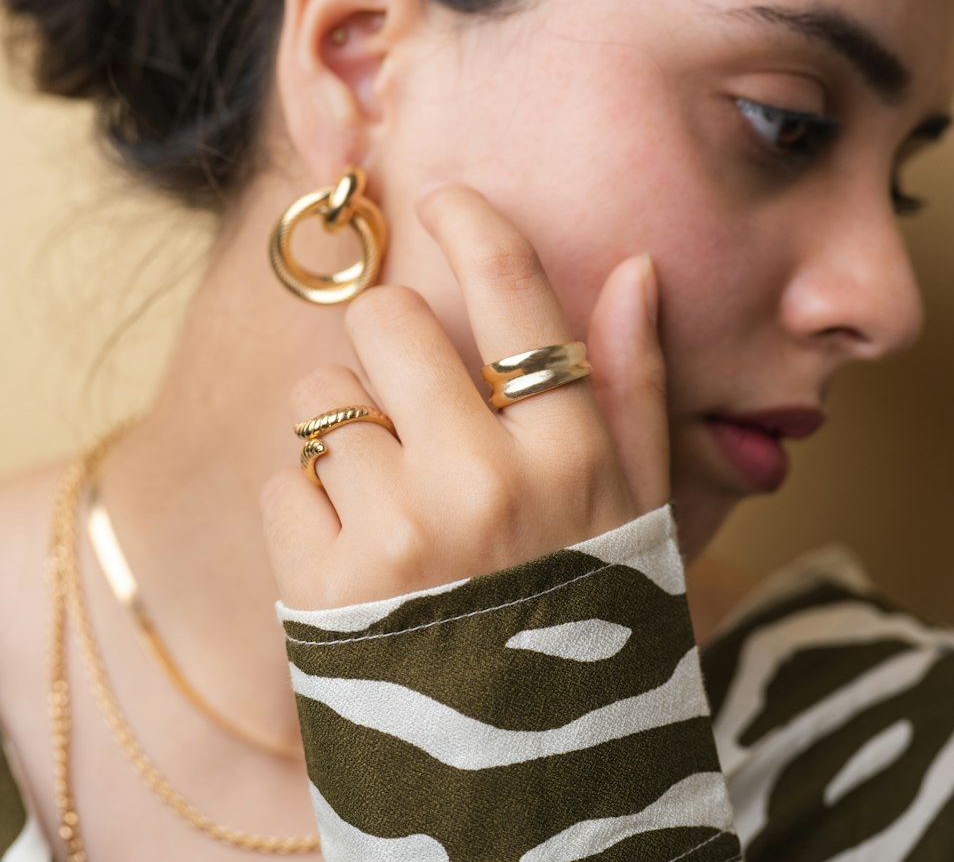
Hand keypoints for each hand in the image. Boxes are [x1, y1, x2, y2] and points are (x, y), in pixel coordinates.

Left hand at [260, 183, 668, 609]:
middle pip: (385, 319)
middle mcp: (486, 477)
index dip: (471, 224)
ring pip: (322, 398)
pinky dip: (312, 507)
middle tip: (409, 402)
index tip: (443, 199)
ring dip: (347, 436)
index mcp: (571, 452)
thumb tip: (633, 269)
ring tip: (394, 504)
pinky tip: (360, 559)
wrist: (524, 780)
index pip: (511, 292)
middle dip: (387, 346)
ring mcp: (402, 530)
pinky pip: (287, 477)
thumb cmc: (586, 624)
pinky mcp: (325, 584)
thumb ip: (636, 386)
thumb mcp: (639, 509)